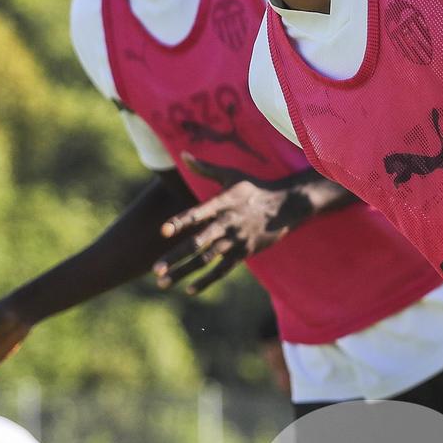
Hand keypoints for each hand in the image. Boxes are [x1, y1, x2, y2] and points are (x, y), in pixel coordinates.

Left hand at [153, 155, 307, 294]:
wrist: (287, 206)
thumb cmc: (255, 188)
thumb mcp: (231, 175)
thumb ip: (205, 168)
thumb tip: (183, 154)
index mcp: (222, 204)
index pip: (197, 213)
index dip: (180, 222)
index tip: (163, 231)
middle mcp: (227, 223)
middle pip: (198, 244)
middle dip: (175, 257)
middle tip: (156, 269)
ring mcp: (236, 240)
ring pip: (206, 260)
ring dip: (184, 272)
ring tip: (164, 282)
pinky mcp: (244, 253)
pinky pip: (222, 270)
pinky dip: (206, 281)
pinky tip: (189, 289)